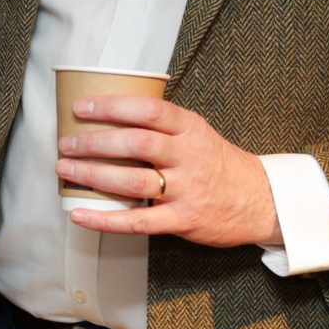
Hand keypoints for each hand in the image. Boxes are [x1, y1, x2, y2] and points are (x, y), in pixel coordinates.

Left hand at [59, 95, 282, 247]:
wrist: (262, 200)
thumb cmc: (219, 164)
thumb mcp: (198, 133)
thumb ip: (163, 126)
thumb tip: (110, 116)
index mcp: (190, 129)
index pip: (149, 110)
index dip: (112, 106)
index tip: (81, 107)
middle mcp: (188, 156)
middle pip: (136, 143)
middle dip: (94, 142)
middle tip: (66, 144)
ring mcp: (187, 189)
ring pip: (133, 181)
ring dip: (94, 175)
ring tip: (66, 170)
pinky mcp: (183, 219)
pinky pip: (139, 222)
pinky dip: (105, 220)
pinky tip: (80, 215)